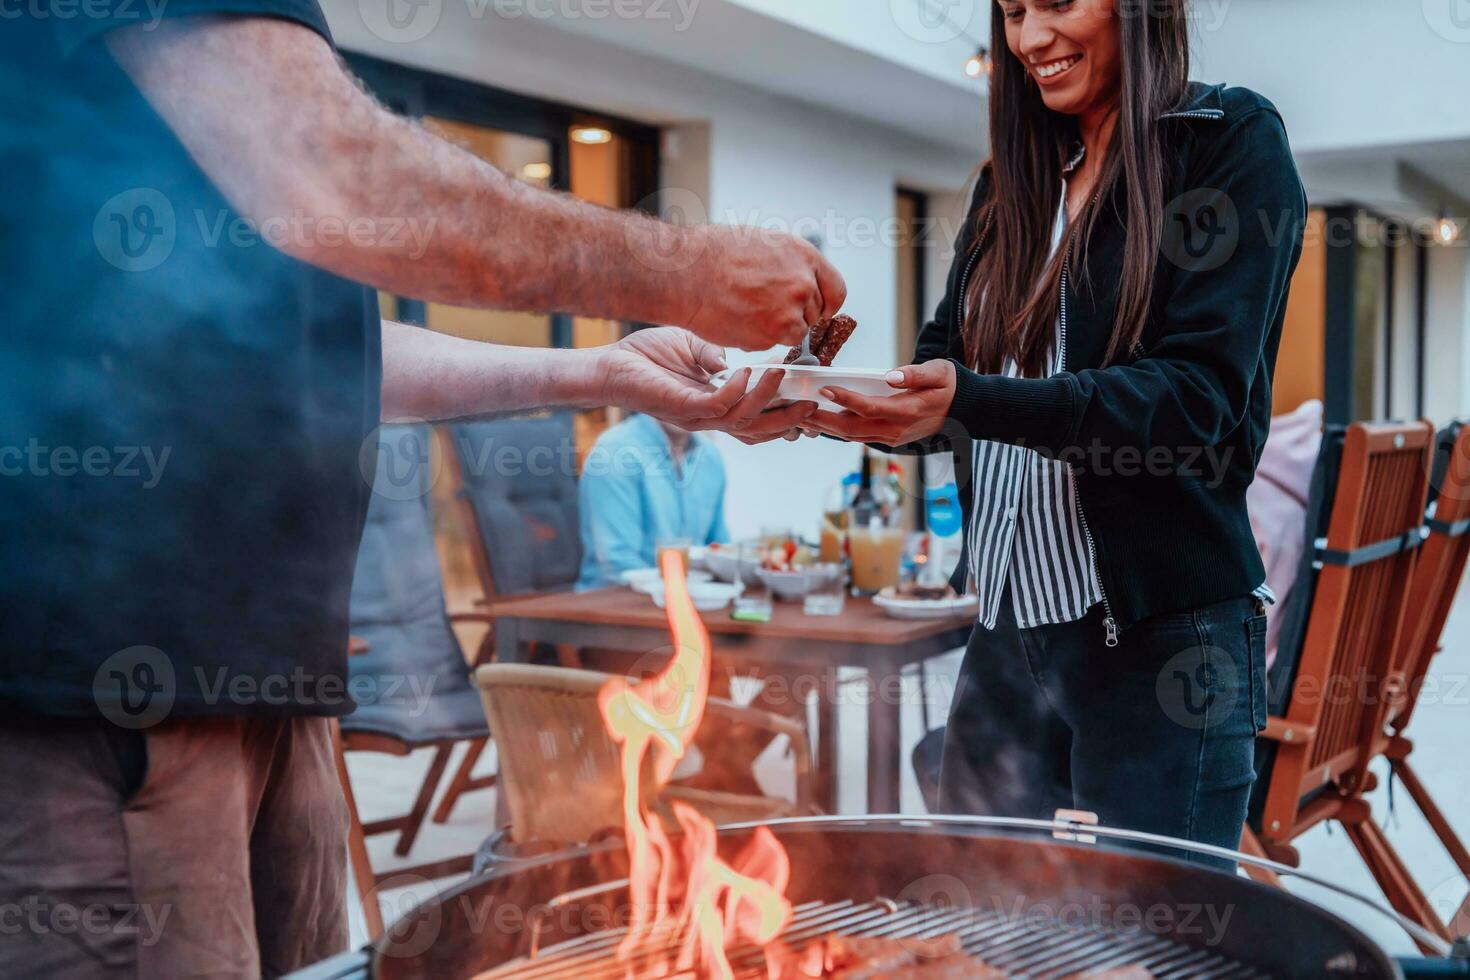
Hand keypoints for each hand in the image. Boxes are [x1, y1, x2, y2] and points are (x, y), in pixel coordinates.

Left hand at [590, 328, 816, 434]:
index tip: (806, 394)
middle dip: (787, 420)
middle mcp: (708, 417)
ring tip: (783, 376)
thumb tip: (738, 361)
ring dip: (766, 400)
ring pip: (742, 421)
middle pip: (757, 431)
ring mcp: (695, 416)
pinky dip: (736, 391)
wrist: (609, 363)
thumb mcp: (691, 347)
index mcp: (714, 404)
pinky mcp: (680, 408)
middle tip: (811, 403)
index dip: (782, 412)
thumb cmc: (645, 356)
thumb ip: (716, 355)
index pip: (756, 418)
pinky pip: (717, 407)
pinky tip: (745, 372)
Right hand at [682, 227, 846, 351]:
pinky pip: (773, 344)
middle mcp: (803, 283)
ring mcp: (790, 311)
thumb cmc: (715, 254)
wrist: (687, 274)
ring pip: (794, 332)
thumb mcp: (765, 244)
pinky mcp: (773, 334)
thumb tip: (800, 282)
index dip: (824, 303)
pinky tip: (737, 320)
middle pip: (812, 314)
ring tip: (745, 310)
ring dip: (775, 329)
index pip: (835, 290)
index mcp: (804, 256)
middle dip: (792, 314)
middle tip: (761, 306)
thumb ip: (790, 266)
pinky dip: (758, 339)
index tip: (816, 309)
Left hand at [803, 359, 956, 444]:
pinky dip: (838, 431)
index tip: (825, 389)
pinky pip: (858, 436)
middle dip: (823, 421)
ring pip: (852, 436)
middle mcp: (896, 429)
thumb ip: (916, 374)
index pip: (869, 408)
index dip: (846, 400)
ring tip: (801, 419)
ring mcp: (892, 437)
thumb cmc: (949, 385)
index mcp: (908, 411)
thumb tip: (891, 376)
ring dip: (826, 428)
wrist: (964, 409)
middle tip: (799, 412)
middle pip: (852, 429)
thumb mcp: (939, 372)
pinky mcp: (889, 438)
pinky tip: (821, 422)